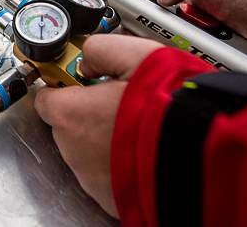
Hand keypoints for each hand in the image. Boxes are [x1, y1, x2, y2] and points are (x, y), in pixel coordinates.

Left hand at [34, 34, 162, 217]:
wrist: (200, 157)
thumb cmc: (168, 107)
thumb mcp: (134, 54)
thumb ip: (100, 49)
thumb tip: (89, 56)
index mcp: (71, 113)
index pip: (45, 98)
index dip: (64, 86)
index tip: (80, 81)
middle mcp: (74, 149)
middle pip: (67, 125)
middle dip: (88, 113)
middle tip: (119, 102)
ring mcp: (91, 178)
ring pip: (87, 151)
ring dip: (105, 139)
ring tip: (137, 126)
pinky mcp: (110, 198)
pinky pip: (106, 174)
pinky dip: (119, 162)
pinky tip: (143, 148)